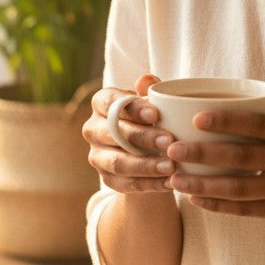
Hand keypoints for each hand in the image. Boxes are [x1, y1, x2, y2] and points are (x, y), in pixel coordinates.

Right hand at [83, 74, 175, 194]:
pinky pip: (127, 184)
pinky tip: (169, 182)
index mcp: (101, 103)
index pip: (110, 102)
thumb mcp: (154, 101)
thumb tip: (148, 80)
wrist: (148, 149)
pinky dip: (150, 184)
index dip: (131, 109)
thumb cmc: (152, 117)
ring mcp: (97, 156)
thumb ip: (152, 90)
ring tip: (171, 166)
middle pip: (114, 134)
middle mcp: (93, 129)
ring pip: (118, 162)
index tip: (155, 114)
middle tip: (169, 141)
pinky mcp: (107, 179)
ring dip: (145, 165)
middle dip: (143, 138)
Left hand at [166, 109, 264, 228]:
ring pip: (238, 187)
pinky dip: (220, 206)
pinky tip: (198, 201)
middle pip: (239, 156)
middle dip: (202, 153)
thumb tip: (237, 116)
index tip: (196, 119)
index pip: (257, 124)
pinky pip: (247, 210)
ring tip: (176, 180)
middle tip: (172, 150)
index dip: (225, 121)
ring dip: (203, 184)